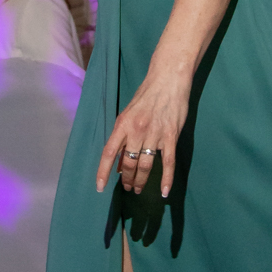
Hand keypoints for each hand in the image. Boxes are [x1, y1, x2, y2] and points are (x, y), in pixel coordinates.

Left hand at [97, 68, 190, 198]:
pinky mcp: (171, 136)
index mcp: (123, 124)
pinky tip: (164, 192)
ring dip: (140, 180)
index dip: (103, 172)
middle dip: (126, 179)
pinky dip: (166, 178)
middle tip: (128, 187)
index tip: (100, 187)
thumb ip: (124, 134)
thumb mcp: (129, 112)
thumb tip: (119, 157)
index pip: (109, 153)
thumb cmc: (147, 94)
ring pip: (145, 165)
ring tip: (138, 189)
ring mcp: (155, 134)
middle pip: (128, 163)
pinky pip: (168, 162)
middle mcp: (137, 131)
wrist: (168, 79)